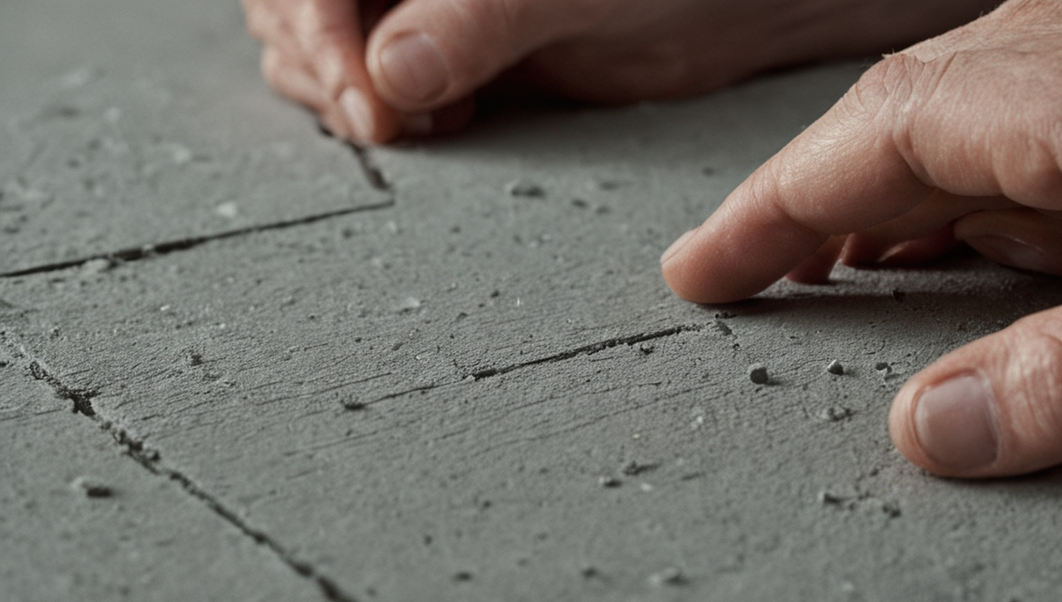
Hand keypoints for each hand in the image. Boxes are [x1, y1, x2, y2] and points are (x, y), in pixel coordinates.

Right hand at [241, 0, 999, 142]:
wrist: (751, 2)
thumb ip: (477, 17)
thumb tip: (392, 71)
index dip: (321, 25)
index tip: (366, 92)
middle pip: (301, 3)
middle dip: (323, 60)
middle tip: (383, 118)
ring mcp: (432, 0)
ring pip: (329, 39)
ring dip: (341, 86)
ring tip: (408, 120)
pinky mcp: (459, 49)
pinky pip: (379, 78)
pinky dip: (380, 105)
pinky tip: (429, 120)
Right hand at [661, 0, 1061, 477]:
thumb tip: (929, 431)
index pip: (858, 144)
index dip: (762, 213)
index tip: (696, 272)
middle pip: (877, 131)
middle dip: (795, 211)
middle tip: (729, 283)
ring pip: (928, 137)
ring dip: (862, 212)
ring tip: (807, 276)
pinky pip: (987, 151)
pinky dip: (934, 210)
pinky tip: (925, 254)